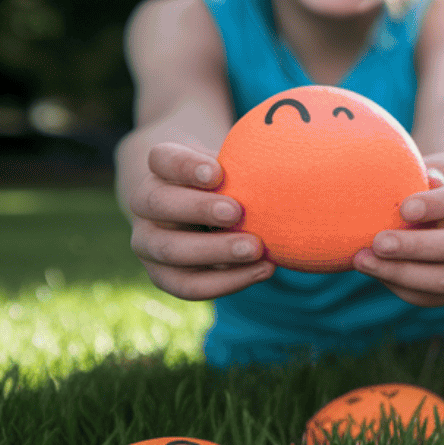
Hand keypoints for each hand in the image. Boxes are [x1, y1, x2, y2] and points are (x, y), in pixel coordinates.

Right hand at [126, 142, 272, 299]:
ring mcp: (147, 240)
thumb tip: (299, 165)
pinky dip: (226, 281)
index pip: (163, 159)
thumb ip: (250, 165)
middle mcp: (145, 202)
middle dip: (199, 210)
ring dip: (215, 251)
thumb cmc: (227, 179)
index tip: (218, 172)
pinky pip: (188, 285)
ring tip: (257, 249)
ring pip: (170, 250)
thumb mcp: (232, 163)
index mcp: (160, 168)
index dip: (186, 166)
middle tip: (237, 212)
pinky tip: (264, 270)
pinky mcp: (162, 274)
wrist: (198, 207)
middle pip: (159, 204)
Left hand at [355, 155, 443, 306]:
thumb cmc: (441, 184)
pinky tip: (374, 270)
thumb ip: (426, 176)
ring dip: (400, 272)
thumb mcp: (438, 169)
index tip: (403, 208)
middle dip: (414, 247)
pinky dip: (398, 286)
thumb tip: (417, 184)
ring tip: (362, 260)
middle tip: (378, 242)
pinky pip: (430, 297)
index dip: (436, 206)